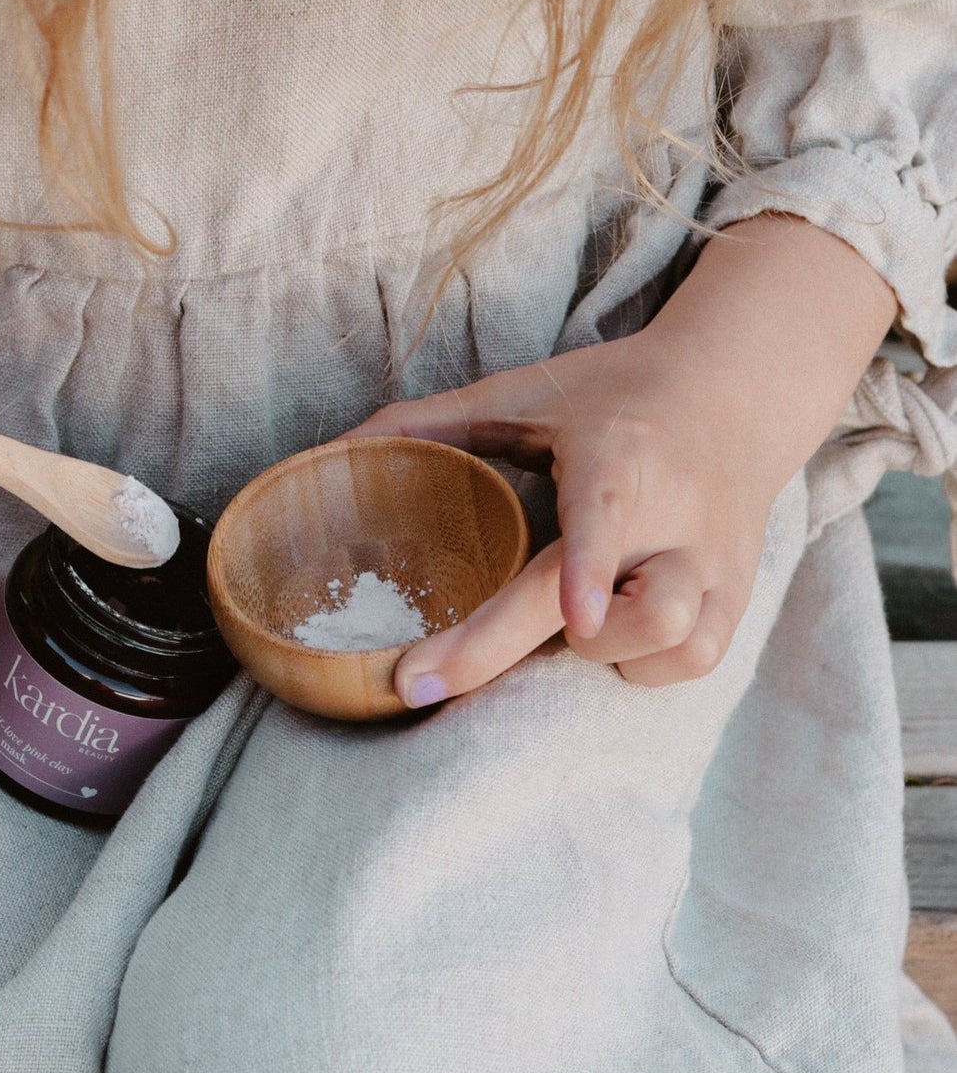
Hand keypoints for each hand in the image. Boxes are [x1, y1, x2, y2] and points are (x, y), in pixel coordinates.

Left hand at [345, 332, 777, 700]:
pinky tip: (610, 634)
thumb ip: (431, 421)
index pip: (607, 513)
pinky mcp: (738, 594)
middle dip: (519, 647)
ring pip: (670, 639)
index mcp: (618, 458)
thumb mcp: (524, 391)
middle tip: (418, 682)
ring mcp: (714, 562)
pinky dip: (642, 663)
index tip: (575, 617)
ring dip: (600, 651)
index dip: (590, 567)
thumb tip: (335, 450)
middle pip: (628, 607)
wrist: (738, 389)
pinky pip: (689, 660)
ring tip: (562, 618)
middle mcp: (676, 516)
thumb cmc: (614, 394)